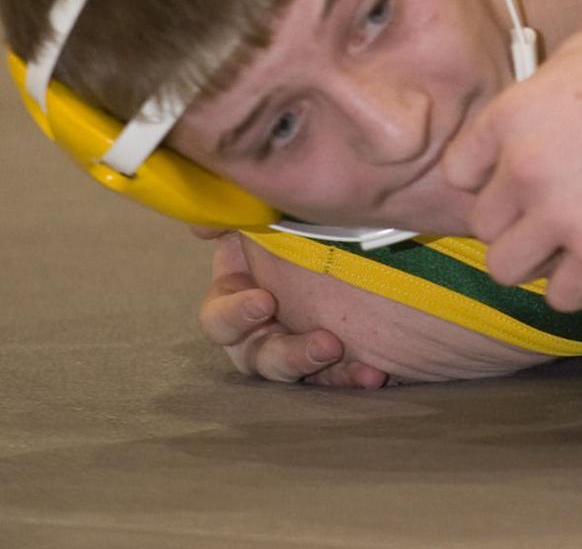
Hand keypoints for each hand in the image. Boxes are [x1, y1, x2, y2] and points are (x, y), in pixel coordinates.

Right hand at [195, 232, 388, 388]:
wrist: (336, 228)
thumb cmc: (287, 222)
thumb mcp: (260, 213)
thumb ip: (233, 217)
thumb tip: (201, 227)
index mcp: (234, 296)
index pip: (218, 318)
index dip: (236, 315)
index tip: (266, 301)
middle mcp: (255, 331)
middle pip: (258, 357)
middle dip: (290, 355)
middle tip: (326, 343)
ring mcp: (290, 348)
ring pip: (294, 372)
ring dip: (320, 366)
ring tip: (352, 358)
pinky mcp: (325, 361)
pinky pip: (333, 376)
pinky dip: (351, 375)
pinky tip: (372, 372)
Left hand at [443, 19, 581, 310]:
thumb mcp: (579, 53)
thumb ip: (538, 91)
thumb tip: (526, 116)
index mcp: (509, 115)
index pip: (459, 174)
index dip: (490, 181)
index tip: (520, 184)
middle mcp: (522, 167)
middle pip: (483, 227)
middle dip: (517, 222)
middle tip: (555, 215)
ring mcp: (559, 213)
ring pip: (506, 270)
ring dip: (538, 261)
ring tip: (571, 244)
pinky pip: (561, 299)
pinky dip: (580, 288)